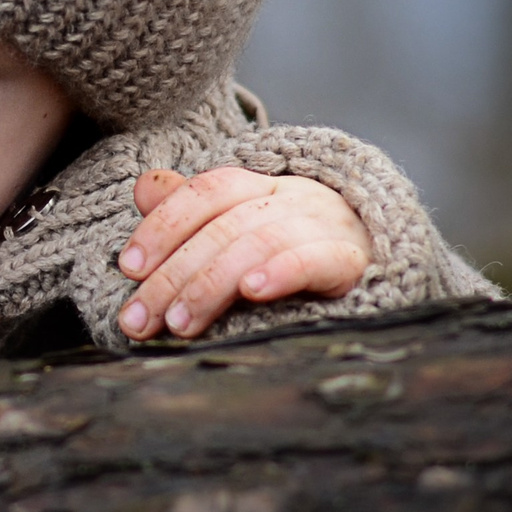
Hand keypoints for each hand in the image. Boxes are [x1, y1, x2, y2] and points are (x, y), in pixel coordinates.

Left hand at [114, 166, 371, 341]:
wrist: (383, 260)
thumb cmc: (295, 248)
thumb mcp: (241, 226)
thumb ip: (190, 211)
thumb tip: (143, 188)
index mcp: (260, 187)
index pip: (205, 191)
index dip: (163, 225)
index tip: (128, 268)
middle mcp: (292, 197)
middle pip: (223, 226)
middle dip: (173, 275)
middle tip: (141, 320)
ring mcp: (325, 225)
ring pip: (259, 241)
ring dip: (211, 283)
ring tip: (181, 323)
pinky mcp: (354, 261)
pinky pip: (318, 259)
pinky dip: (281, 271)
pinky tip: (252, 292)